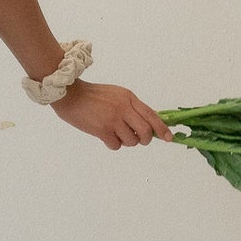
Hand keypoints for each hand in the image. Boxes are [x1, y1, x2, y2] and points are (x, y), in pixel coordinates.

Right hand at [50, 80, 175, 150]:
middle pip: (146, 132)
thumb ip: (132, 107)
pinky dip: (113, 144)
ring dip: (126, 141)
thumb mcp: (117, 95)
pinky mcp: (102, 130)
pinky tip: (105, 136)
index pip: (152, 115)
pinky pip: (116, 146)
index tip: (169, 138)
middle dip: (145, 139)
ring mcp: (113, 120)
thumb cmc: (93, 96)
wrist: (71, 95)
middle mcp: (124, 108)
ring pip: (132, 141)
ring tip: (115, 133)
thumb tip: (148, 124)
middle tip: (138, 138)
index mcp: (129, 98)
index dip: (162, 128)